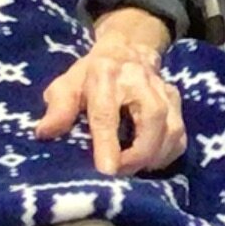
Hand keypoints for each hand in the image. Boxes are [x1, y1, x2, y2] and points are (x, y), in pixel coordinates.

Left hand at [34, 9, 185, 175]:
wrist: (126, 49)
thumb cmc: (89, 76)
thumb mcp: (66, 85)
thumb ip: (58, 108)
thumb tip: (45, 133)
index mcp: (106, 75)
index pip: (107, 112)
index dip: (108, 143)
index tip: (107, 171)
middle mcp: (140, 80)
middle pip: (152, 119)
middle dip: (139, 153)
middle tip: (120, 176)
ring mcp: (163, 90)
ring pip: (172, 128)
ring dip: (155, 157)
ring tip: (134, 172)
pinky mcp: (176, 101)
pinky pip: (180, 134)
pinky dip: (167, 154)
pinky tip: (150, 163)